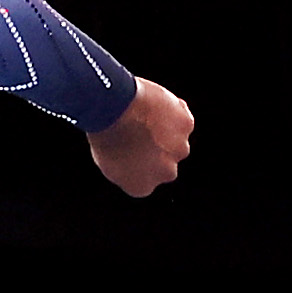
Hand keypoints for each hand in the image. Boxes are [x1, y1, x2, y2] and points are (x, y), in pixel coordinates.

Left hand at [88, 76, 195, 197]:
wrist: (115, 110)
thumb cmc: (105, 132)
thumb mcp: (106, 159)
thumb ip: (126, 168)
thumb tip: (134, 164)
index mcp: (141, 187)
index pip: (145, 177)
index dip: (138, 159)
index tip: (129, 145)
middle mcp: (166, 174)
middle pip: (165, 162)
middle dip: (157, 148)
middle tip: (139, 129)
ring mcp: (179, 150)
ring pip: (176, 140)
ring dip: (166, 130)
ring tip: (144, 115)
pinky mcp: (186, 126)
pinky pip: (181, 118)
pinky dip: (172, 111)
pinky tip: (153, 105)